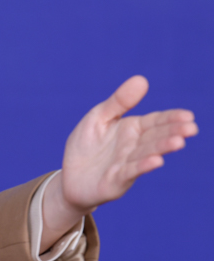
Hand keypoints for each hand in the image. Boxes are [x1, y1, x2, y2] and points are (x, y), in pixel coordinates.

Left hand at [41, 75, 197, 249]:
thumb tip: (141, 79)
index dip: (171, 118)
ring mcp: (127, 164)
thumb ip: (118, 102)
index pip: (156, 121)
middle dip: (173, 132)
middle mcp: (134, 147)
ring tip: (178, 142)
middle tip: (191, 128)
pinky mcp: (116, 180)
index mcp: (132, 129)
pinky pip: (130, 172)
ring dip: (162, 148)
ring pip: (146, 154)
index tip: (188, 116)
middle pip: (156, 137)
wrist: (69, 178)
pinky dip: (143, 166)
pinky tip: (156, 161)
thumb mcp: (98, 117)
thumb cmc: (86, 146)